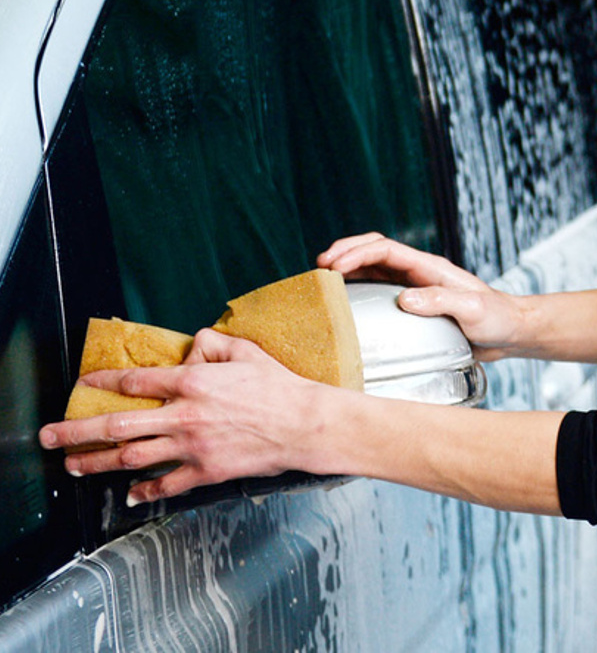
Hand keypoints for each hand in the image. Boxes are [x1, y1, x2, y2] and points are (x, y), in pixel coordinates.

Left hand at [39, 330, 327, 502]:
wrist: (303, 423)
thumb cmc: (279, 386)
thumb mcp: (246, 351)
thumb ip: (213, 344)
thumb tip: (191, 346)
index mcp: (193, 382)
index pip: (136, 382)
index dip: (104, 383)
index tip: (84, 385)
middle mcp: (184, 415)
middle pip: (118, 426)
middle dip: (77, 430)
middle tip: (50, 435)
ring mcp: (191, 447)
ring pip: (130, 458)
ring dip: (95, 463)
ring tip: (73, 465)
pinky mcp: (204, 471)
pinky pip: (165, 485)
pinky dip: (144, 491)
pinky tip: (129, 494)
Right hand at [320, 233, 524, 359]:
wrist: (511, 330)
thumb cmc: (497, 317)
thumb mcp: (473, 309)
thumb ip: (441, 301)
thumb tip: (403, 299)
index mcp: (430, 267)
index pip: (386, 250)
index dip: (357, 253)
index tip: (332, 265)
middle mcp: (419, 272)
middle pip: (375, 250)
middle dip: (346, 252)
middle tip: (319, 266)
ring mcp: (415, 286)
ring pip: (373, 269)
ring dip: (348, 268)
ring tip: (322, 281)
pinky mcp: (414, 304)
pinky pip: (380, 290)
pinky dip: (358, 289)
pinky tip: (344, 303)